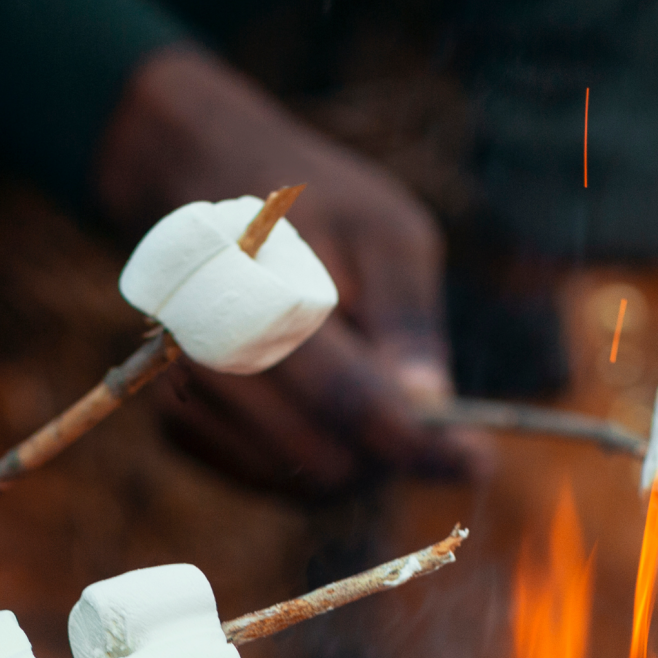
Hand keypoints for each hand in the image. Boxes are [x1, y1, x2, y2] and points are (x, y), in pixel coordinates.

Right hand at [95, 45, 482, 496]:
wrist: (198, 177)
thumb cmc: (311, 202)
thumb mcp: (383, 230)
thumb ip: (405, 318)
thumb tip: (432, 409)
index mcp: (265, 297)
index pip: (351, 402)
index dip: (419, 446)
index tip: (478, 462)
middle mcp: (211, 356)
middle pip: (327, 460)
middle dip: (386, 452)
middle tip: (424, 412)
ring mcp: (187, 396)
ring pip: (299, 480)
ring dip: (350, 454)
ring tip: (365, 384)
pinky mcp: (179, 422)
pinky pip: (265, 477)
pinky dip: (306, 454)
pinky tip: (318, 396)